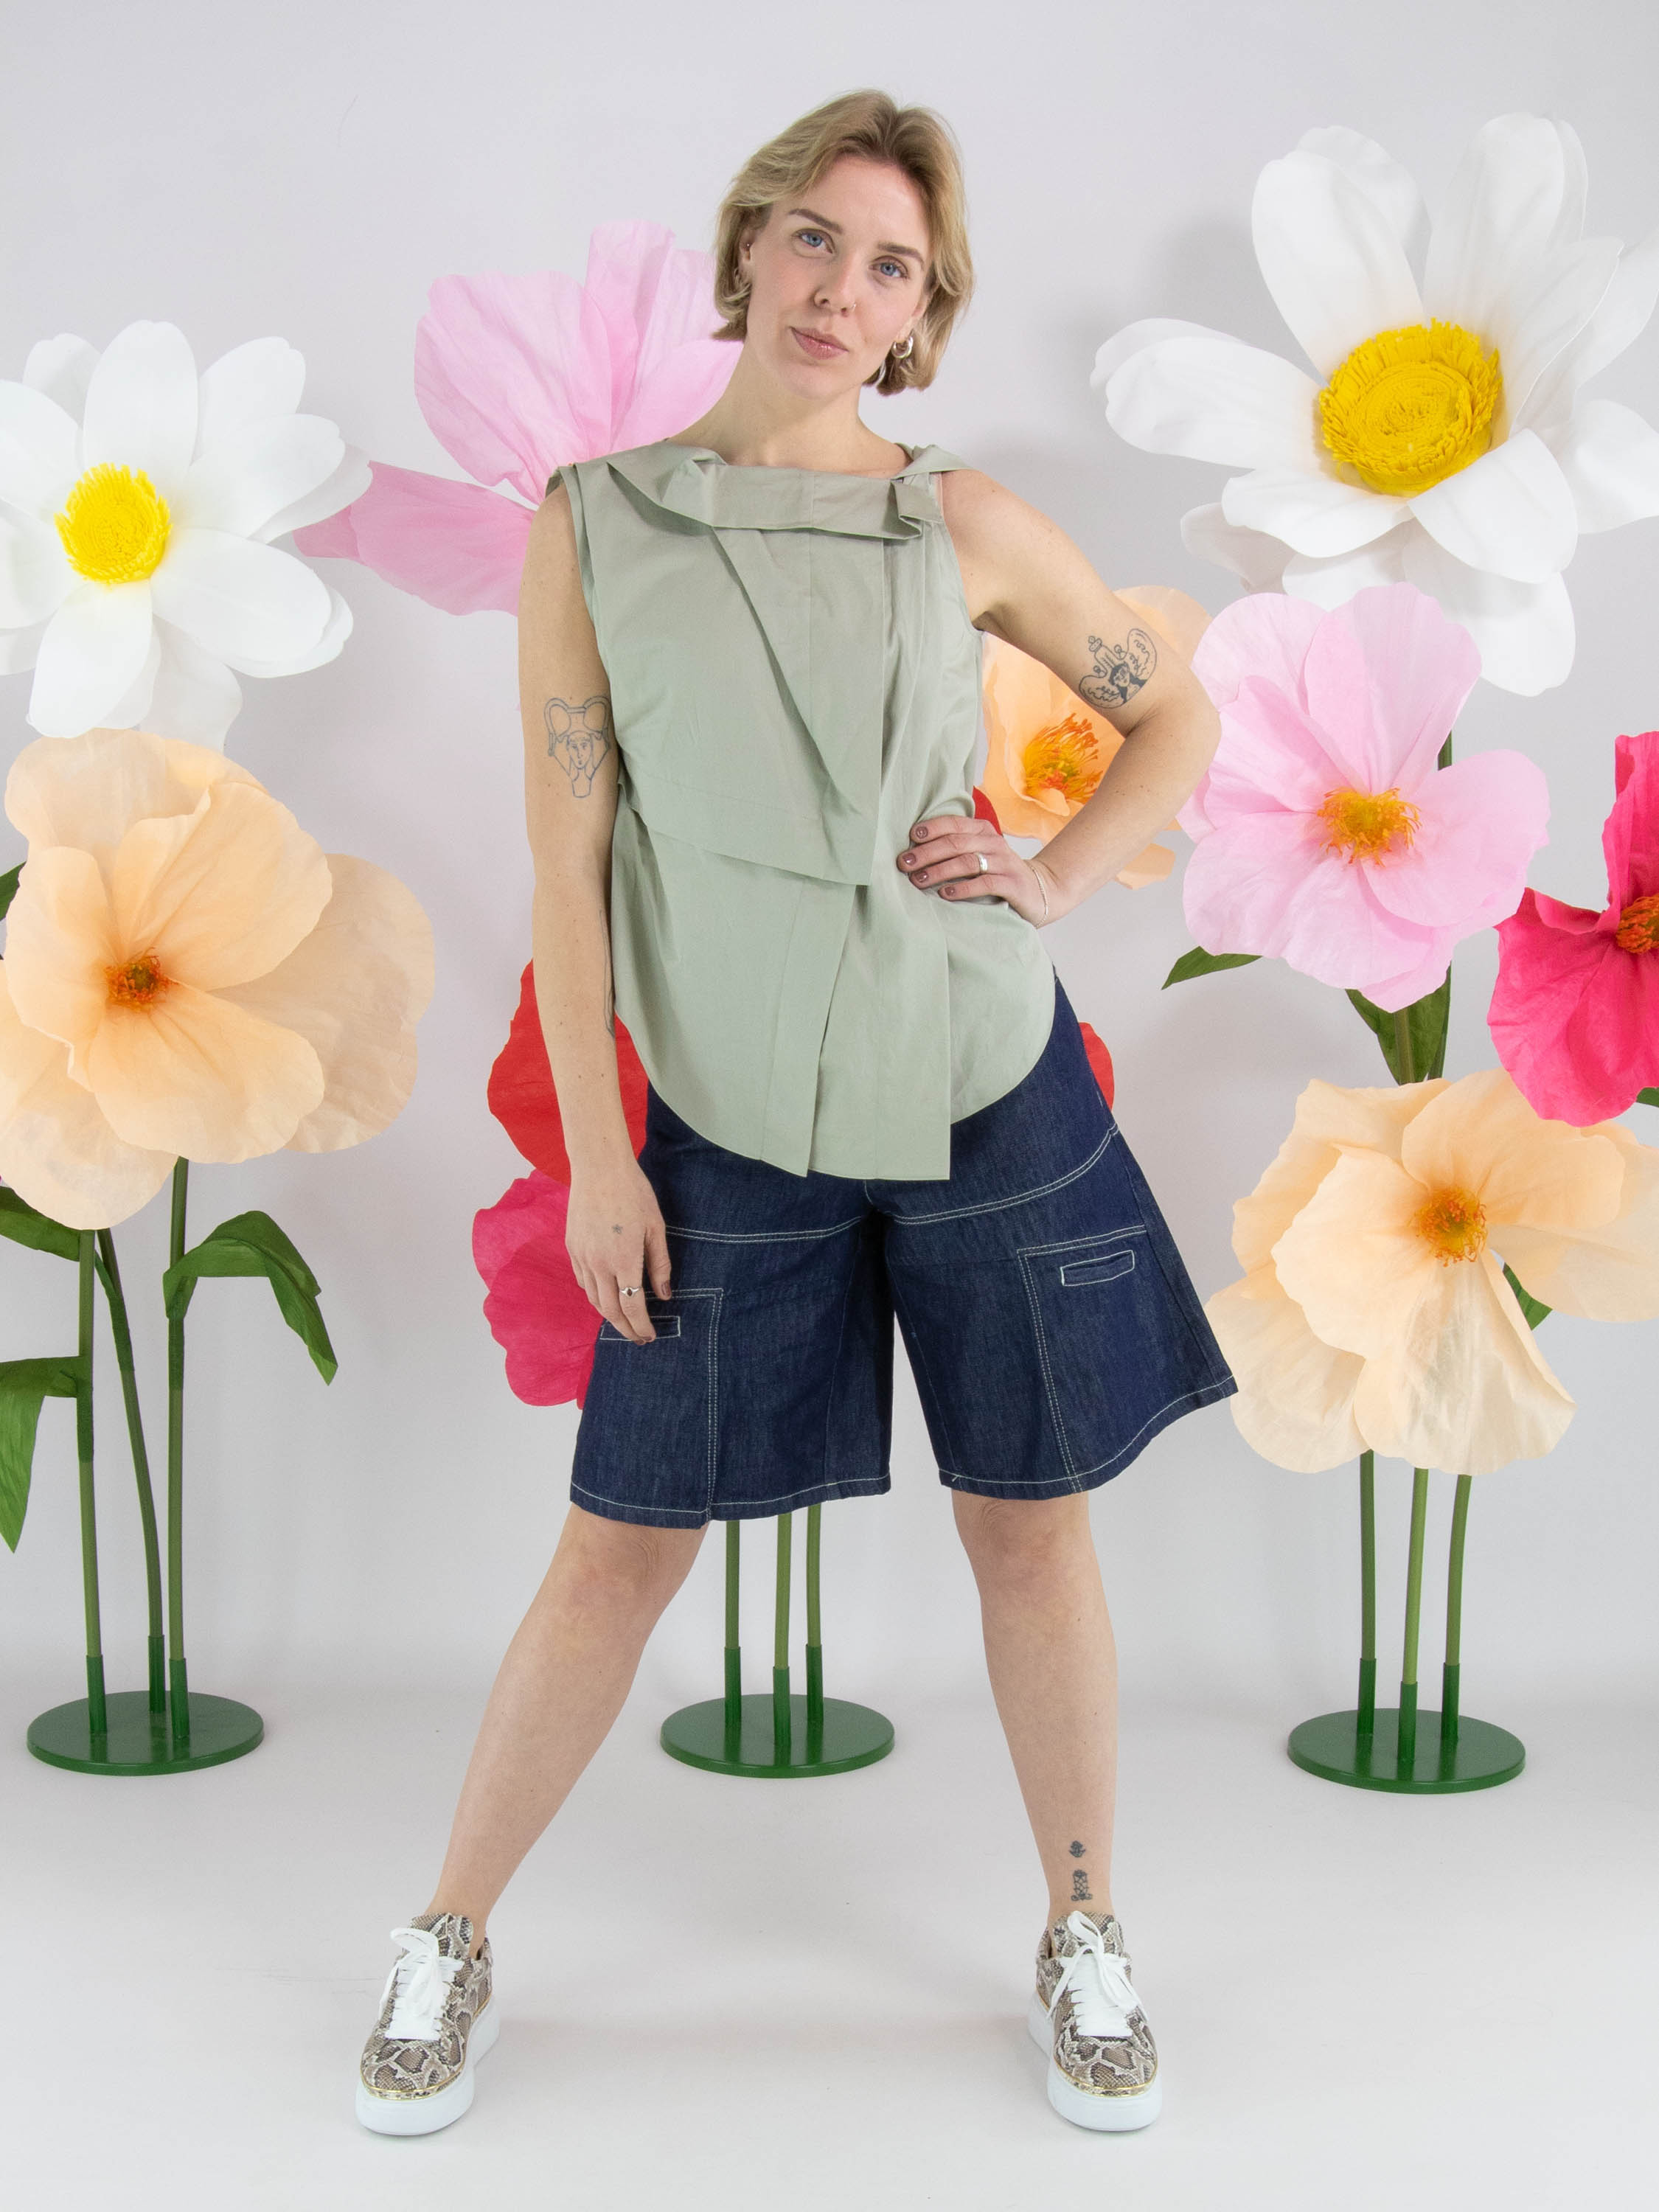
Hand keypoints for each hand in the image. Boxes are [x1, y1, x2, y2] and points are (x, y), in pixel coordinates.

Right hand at [565, 1152, 673, 1342]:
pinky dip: (595, 1295)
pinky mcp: (572, 1248)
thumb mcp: (655, 1228)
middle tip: (638, 1338)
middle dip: (625, 1329)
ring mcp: (582, 1256)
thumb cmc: (633, 1193)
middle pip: (610, 1310)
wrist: (599, 1168)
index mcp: (624, 1259)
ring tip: (624, 1321)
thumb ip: (659, 1264)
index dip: (641, 1326)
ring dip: (609, 1315)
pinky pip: (583, 1281)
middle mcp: (599, 1263)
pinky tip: (606, 1295)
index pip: (632, 1307)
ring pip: (593, 1299)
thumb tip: (664, 1295)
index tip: (650, 1336)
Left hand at [896, 815, 1060, 926]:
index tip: (909, 838)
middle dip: (927, 853)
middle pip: (956, 843)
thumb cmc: (997, 873)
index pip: (953, 824)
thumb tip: (913, 852)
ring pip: (967, 862)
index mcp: (983, 831)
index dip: (931, 829)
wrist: (1040, 892)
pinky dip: (963, 888)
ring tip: (919, 880)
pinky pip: (985, 883)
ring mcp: (1004, 863)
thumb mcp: (978, 855)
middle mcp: (994, 843)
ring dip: (939, 871)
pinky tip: (945, 893)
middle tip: (904, 863)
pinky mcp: (1012, 884)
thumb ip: (955, 849)